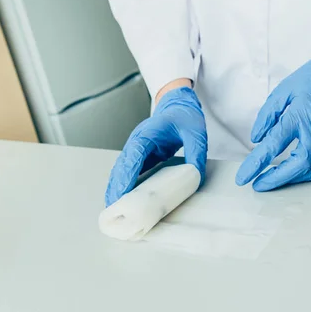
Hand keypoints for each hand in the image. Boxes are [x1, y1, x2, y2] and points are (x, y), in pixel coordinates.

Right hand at [105, 87, 206, 205]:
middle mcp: (137, 142)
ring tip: (114, 209)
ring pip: (121, 170)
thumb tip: (195, 176)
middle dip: (116, 187)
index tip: (121, 192)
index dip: (125, 175)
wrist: (178, 102)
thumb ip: (196, 153)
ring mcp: (137, 149)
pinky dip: (124, 185)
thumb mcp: (196, 132)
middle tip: (113, 208)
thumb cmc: (183, 113)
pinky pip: (129, 172)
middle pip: (121, 166)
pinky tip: (123, 199)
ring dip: (116, 187)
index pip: (133, 156)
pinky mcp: (141, 156)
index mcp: (147, 134)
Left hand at [236, 32, 310, 191]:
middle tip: (258, 184)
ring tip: (273, 180)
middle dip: (275, 180)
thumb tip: (256, 138)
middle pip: (296, 166)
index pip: (273, 146)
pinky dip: (305, 172)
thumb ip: (267, 116)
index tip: (243, 177)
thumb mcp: (284, 90)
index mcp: (300, 116)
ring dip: (291, 179)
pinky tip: (293, 171)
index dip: (255, 165)